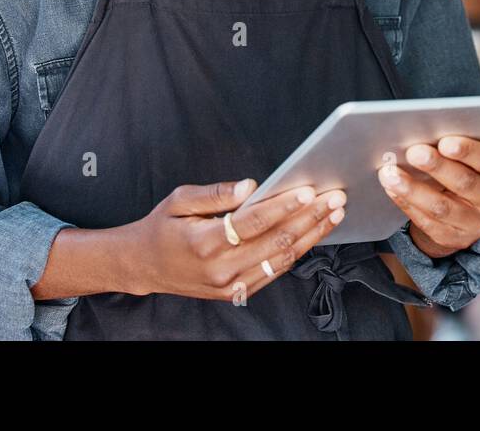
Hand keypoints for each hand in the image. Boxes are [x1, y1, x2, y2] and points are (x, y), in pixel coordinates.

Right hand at [129, 179, 345, 301]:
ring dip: (312, 236)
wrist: (144, 266)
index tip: (308, 190)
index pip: (253, 222)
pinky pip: (273, 272)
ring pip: (281, 260)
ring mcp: (229, 284)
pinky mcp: (235, 292)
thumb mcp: (179, 200)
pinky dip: (297, 254)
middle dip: (310, 217)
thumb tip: (250, 187)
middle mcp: (219, 268)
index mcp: (204, 241)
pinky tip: (313, 235)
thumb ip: (215, 193)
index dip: (283, 206)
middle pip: (276, 242)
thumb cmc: (162, 228)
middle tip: (335, 198)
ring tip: (334, 214)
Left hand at [378, 137, 479, 258]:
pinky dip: (406, 202)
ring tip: (389, 173)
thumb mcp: (473, 156)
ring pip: (441, 207)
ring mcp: (477, 224)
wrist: (469, 208)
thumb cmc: (468, 167)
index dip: (468, 151)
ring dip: (412, 188)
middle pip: (465, 183)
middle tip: (413, 152)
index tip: (444, 142)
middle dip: (437, 166)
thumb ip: (458, 146)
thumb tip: (424, 133)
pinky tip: (391, 188)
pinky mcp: (455, 239)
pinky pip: (427, 222)